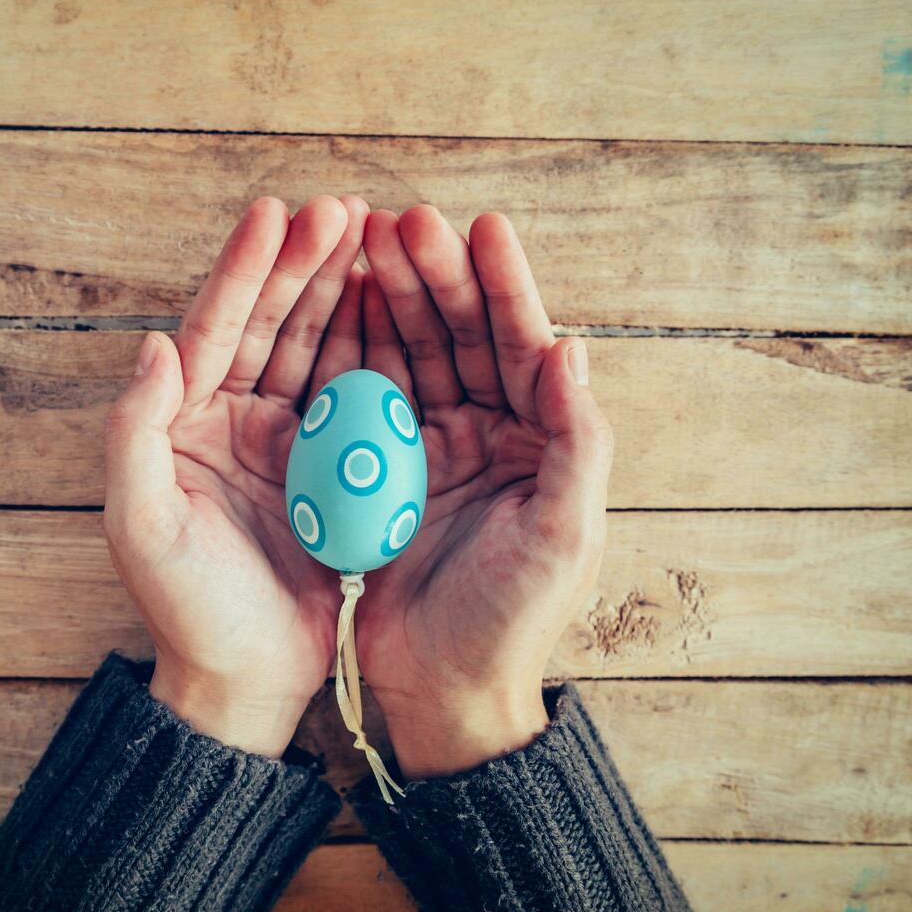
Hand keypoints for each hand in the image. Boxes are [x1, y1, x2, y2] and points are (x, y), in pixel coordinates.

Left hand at [103, 194, 368, 756]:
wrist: (243, 679)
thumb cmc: (186, 609)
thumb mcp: (143, 525)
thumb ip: (134, 434)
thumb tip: (153, 344)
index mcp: (183, 424)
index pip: (214, 330)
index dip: (244, 271)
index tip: (276, 213)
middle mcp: (230, 420)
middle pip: (269, 324)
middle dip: (304, 265)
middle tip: (344, 209)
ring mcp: (282, 441)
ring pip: (314, 348)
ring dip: (341, 293)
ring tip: (377, 240)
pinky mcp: (326, 468)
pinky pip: (351, 395)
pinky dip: (372, 349)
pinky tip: (397, 311)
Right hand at [355, 206, 613, 778]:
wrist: (443, 690)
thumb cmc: (513, 620)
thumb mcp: (564, 535)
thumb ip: (579, 442)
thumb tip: (575, 348)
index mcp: (542, 442)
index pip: (525, 347)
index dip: (504, 287)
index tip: (480, 226)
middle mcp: (491, 434)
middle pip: (463, 338)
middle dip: (435, 277)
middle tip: (400, 221)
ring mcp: (434, 449)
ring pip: (413, 356)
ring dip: (389, 300)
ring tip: (360, 245)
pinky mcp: (383, 472)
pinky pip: (368, 397)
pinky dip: (353, 351)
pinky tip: (332, 309)